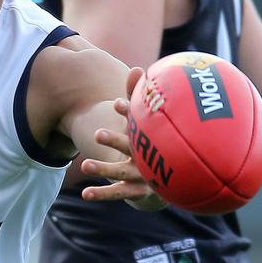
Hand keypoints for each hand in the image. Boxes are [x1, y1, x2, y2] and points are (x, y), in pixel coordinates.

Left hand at [81, 68, 165, 209]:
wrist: (177, 177)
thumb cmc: (155, 141)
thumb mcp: (145, 120)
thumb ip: (137, 97)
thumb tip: (137, 69)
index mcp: (152, 137)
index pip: (140, 123)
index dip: (128, 113)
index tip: (115, 104)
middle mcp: (150, 155)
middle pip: (131, 148)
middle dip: (115, 141)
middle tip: (97, 134)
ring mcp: (143, 175)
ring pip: (121, 173)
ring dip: (103, 169)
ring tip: (84, 165)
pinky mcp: (136, 192)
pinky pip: (117, 193)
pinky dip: (102, 193)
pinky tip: (85, 193)